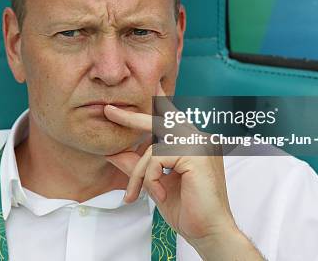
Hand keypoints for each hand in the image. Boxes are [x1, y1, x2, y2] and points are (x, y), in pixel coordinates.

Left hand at [103, 81, 263, 259]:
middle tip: (108, 110)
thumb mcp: (155, 184)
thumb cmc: (187, 209)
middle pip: (159, 122)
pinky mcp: (196, 153)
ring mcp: (200, 143)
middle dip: (131, 118)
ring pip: (153, 147)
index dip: (162, 100)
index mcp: (193, 142)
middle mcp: (199, 138)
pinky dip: (151, 178)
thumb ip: (137, 165)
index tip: (154, 84)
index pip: (173, 117)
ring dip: (139, 173)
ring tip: (134, 194)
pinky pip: (157, 158)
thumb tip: (112, 151)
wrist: (209, 232)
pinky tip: (158, 192)